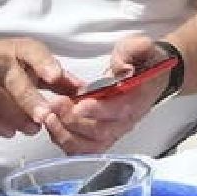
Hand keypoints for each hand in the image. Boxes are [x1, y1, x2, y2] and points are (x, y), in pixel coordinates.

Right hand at [0, 37, 80, 138]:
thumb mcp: (27, 66)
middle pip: (14, 80)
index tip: (55, 76)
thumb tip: (85, 90)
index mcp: (17, 49)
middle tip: (46, 116)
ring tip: (33, 130)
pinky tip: (9, 132)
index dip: (44, 62)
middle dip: (30, 99)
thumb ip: (56, 78)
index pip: (32, 51)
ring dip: (15, 115)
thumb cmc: (1, 67)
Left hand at [43, 37, 172, 154]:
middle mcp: (126, 120)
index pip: (120, 109)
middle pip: (100, 131)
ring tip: (49, 116)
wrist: (147, 76)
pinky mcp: (100, 137)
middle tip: (55, 104)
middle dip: (74, 120)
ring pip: (88, 146)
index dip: (99, 110)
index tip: (80, 104)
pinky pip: (81, 149)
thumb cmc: (141, 62)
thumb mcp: (141, 46)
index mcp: (138, 98)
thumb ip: (133, 50)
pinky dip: (64, 141)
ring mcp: (113, 131)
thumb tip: (120, 67)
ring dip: (65, 134)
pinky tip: (52, 125)